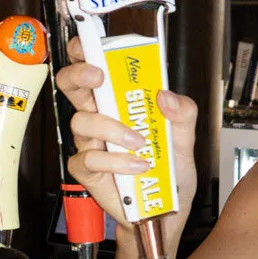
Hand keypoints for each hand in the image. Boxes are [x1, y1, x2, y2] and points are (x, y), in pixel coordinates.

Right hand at [55, 36, 197, 231]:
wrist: (166, 214)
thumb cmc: (170, 175)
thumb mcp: (185, 142)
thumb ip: (183, 115)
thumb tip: (166, 95)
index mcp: (120, 103)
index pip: (94, 68)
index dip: (84, 51)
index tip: (90, 44)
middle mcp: (101, 118)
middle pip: (72, 85)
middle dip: (80, 75)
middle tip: (99, 78)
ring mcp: (91, 144)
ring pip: (82, 121)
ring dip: (112, 128)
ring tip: (141, 144)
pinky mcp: (87, 170)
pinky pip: (89, 158)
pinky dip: (115, 161)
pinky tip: (138, 167)